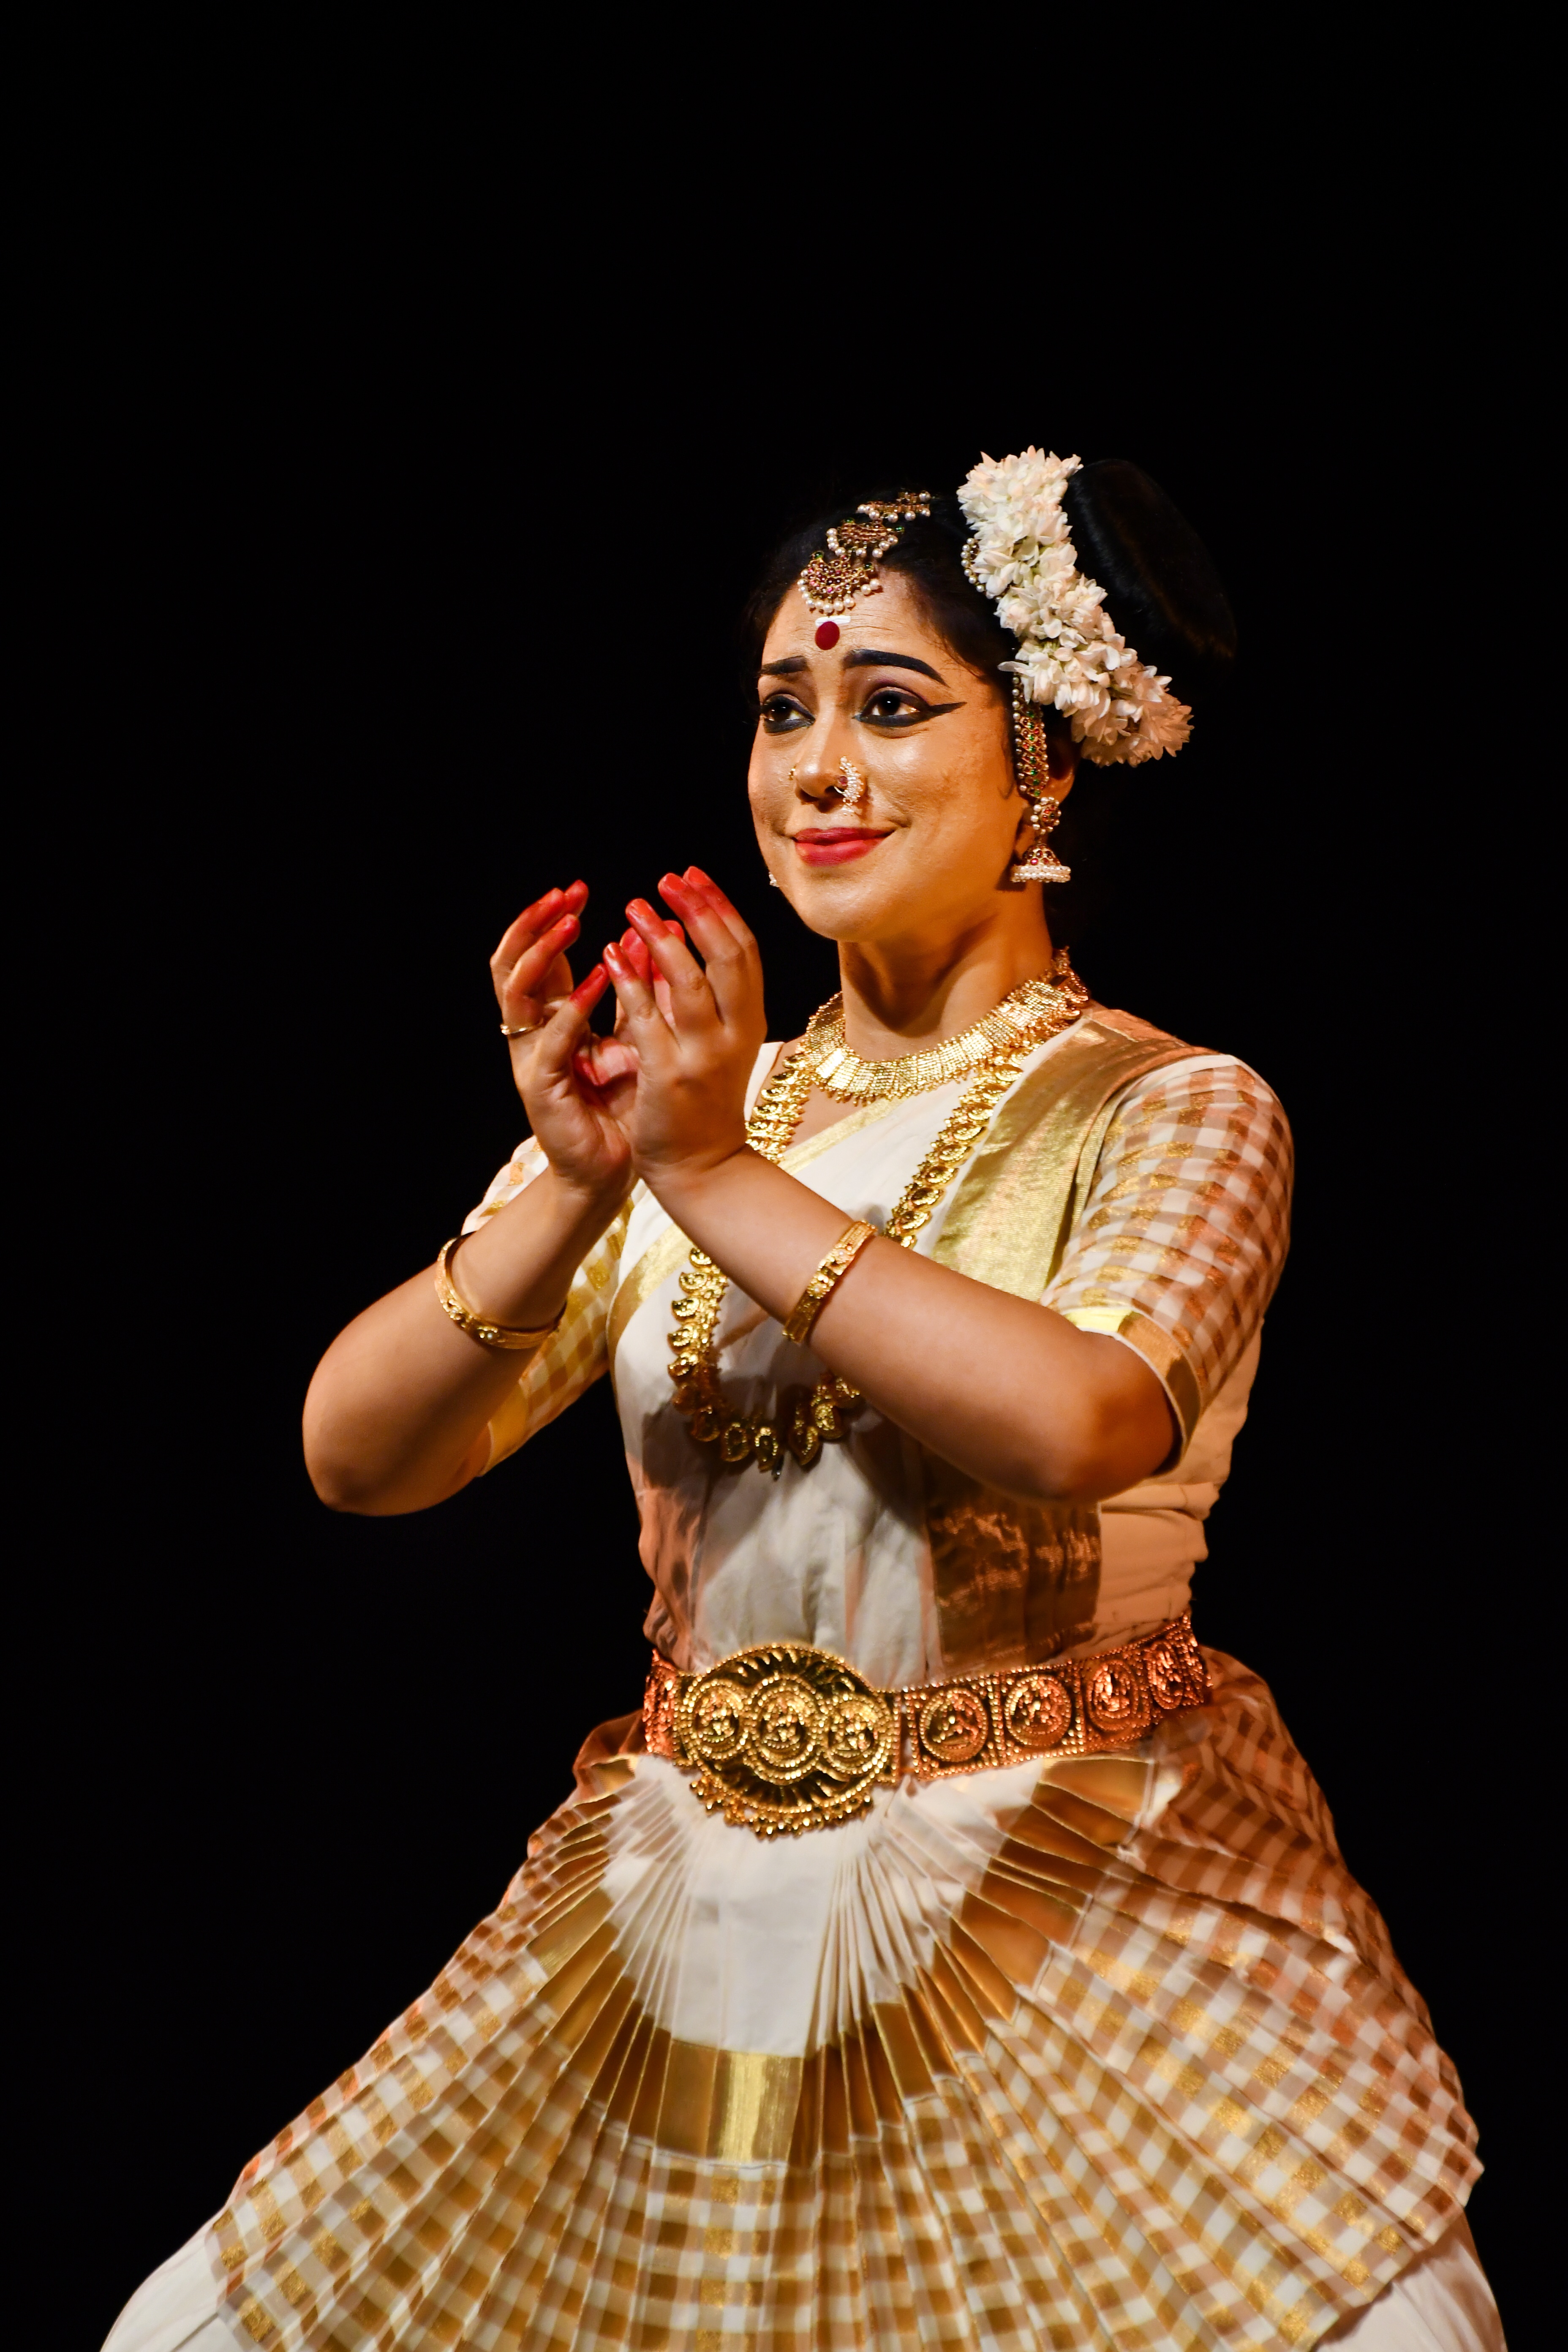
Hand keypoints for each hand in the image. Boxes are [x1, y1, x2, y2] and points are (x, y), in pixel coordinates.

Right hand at [490, 883, 636, 1203]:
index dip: (549, 921)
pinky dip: (572, 1009)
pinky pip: (550, 1040)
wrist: (613, 1166)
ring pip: (517, 995)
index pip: (539, 957)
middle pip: (512, 964)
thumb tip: (649, 935)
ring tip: (570, 924)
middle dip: (534, 925)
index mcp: (552, 1016)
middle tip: (562, 896)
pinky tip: (598, 981)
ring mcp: (531, 1057)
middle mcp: (532, 1032)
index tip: (575, 890)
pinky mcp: (541, 1087)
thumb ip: (633, 987)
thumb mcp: (633, 1032)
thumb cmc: (622, 1101)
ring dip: (543, 955)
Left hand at [602, 867, 766, 1192]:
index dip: (720, 908)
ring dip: (660, 938)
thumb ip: (704, 995)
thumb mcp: (717, 1043)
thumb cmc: (704, 1104)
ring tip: (634, 906)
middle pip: (726, 956)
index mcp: (751, 1022)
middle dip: (698, 909)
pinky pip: (647, 1018)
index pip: (744, 951)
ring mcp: (704, 1056)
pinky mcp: (669, 1076)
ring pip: (689, 981)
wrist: (702, 1169)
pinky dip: (629, 980)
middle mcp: (736, 1034)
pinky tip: (610, 953)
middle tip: (668, 879)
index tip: (694, 877)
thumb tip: (679, 934)